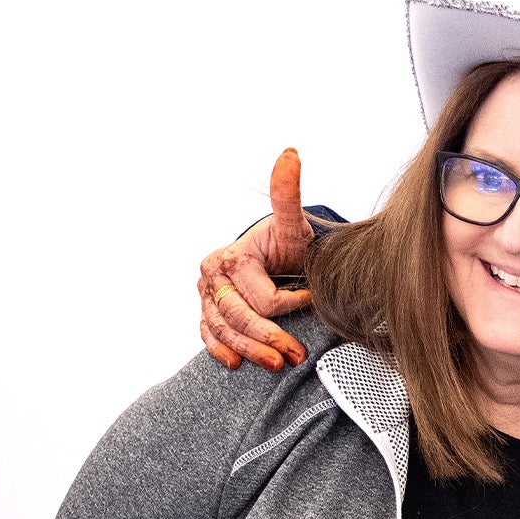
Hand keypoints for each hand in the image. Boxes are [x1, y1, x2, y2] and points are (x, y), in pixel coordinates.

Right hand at [198, 147, 317, 371]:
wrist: (275, 255)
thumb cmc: (288, 243)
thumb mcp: (293, 223)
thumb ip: (288, 194)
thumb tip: (291, 154)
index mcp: (232, 257)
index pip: (262, 296)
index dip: (291, 303)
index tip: (312, 298)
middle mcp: (213, 276)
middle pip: (241, 317)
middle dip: (269, 338)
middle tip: (296, 355)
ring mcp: (208, 296)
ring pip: (225, 331)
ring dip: (250, 351)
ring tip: (278, 364)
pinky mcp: (207, 311)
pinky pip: (208, 335)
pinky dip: (220, 351)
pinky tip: (236, 364)